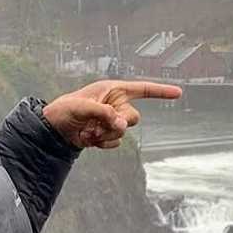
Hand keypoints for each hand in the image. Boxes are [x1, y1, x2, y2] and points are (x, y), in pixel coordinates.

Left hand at [42, 80, 182, 149]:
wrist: (54, 129)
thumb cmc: (64, 110)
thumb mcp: (82, 107)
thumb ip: (104, 113)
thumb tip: (122, 124)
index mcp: (113, 90)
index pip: (142, 89)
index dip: (161, 91)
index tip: (178, 92)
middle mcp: (115, 105)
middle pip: (133, 118)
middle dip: (117, 123)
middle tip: (98, 125)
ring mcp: (112, 121)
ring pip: (124, 132)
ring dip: (105, 134)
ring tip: (87, 130)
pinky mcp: (107, 135)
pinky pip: (115, 143)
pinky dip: (102, 143)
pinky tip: (88, 138)